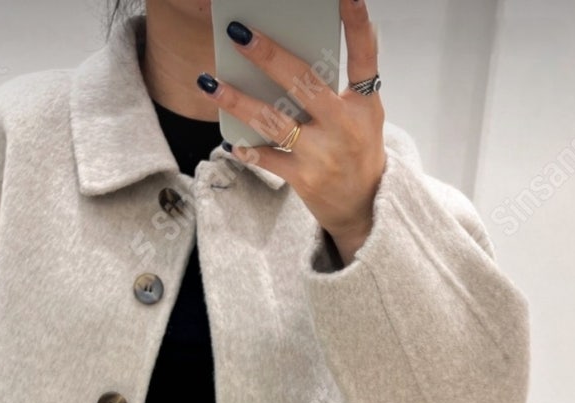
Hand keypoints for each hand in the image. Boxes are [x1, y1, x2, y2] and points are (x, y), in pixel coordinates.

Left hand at [196, 0, 385, 261]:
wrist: (363, 207)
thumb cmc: (357, 151)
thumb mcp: (364, 116)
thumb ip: (343, 85)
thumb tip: (305, 48)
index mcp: (364, 104)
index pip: (364, 56)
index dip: (357, 24)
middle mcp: (345, 126)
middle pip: (303, 82)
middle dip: (268, 55)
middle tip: (239, 32)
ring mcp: (323, 154)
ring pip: (273, 120)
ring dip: (237, 100)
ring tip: (209, 83)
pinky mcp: (304, 179)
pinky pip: (267, 158)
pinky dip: (246, 148)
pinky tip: (230, 140)